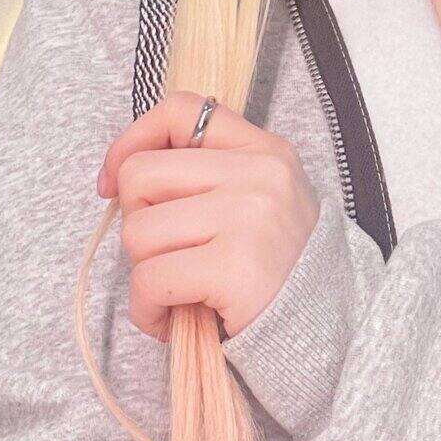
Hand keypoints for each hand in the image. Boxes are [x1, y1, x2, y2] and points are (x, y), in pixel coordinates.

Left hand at [96, 91, 320, 341]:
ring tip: (177, 291)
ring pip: (138, 231)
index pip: (182, 110)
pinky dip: (147, 308)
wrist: (324, 330)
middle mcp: (259, 175)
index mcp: (264, 150)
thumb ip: (207, 177)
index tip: (115, 181)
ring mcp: (248, 218)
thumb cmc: (276, 270)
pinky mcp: (234, 267)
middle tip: (167, 252)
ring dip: (144, 271)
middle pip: (142, 175)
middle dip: (138, 221)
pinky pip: (149, 280)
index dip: (133, 141)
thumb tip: (120, 177)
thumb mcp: (258, 201)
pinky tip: (171, 318)